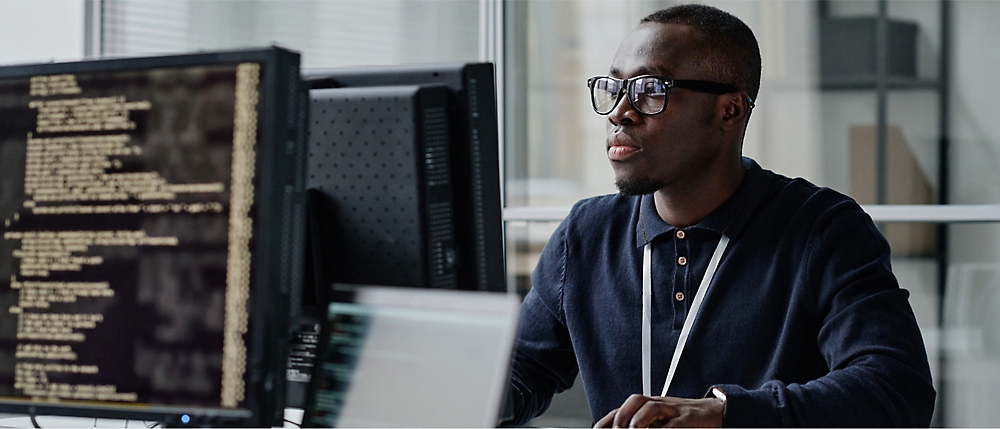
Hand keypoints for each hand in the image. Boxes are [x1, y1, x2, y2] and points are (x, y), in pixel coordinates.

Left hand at [593, 394, 723, 427]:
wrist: (716, 413)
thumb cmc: (685, 421)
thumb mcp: (661, 423)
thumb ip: (646, 426)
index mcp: (649, 407)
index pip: (622, 409)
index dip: (607, 420)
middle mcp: (659, 405)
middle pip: (635, 401)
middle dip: (621, 417)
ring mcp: (673, 410)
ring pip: (651, 406)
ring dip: (638, 421)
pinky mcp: (688, 418)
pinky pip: (674, 423)